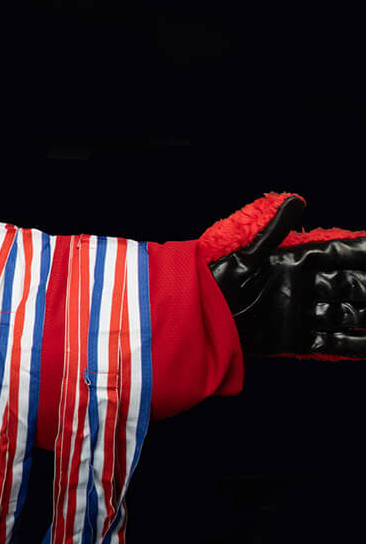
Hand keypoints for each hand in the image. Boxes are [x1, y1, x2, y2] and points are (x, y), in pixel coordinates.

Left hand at [207, 195, 365, 357]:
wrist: (195, 316)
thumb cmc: (216, 279)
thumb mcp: (246, 252)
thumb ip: (275, 230)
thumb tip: (296, 199)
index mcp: (298, 260)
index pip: (345, 254)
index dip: (364, 252)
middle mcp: (307, 286)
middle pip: (356, 286)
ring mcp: (304, 313)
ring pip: (351, 313)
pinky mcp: (297, 338)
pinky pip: (335, 342)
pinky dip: (356, 344)